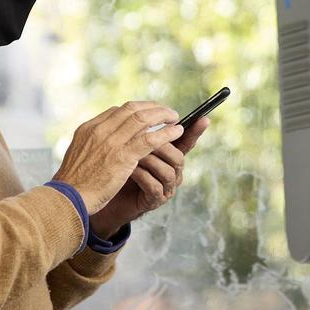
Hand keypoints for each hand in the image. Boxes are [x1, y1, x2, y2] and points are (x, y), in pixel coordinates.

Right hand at [52, 101, 182, 213]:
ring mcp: (112, 142)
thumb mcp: (79, 154)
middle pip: (132, 109)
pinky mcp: (123, 156)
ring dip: (163, 116)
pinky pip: (150, 138)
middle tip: (166, 112)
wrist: (68, 198)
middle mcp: (100, 130)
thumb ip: (93, 144)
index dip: (137, 110)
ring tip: (175, 118)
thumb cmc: (74, 183)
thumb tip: (105, 140)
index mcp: (89, 128)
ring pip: (143, 120)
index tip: (148, 113)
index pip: (118, 110)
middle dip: (153, 108)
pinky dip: (166, 133)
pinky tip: (177, 132)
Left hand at [91, 117, 209, 237]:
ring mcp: (165, 187)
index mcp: (168, 155)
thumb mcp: (128, 145)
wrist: (105, 196)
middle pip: (178, 156)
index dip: (195, 131)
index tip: (204, 118)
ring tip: (132, 155)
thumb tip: (142, 108)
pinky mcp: (154, 200)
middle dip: (161, 146)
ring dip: (150, 160)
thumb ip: (139, 131)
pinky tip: (129, 171)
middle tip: (142, 138)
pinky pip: (155, 186)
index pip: (185, 141)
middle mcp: (171, 170)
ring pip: (168, 171)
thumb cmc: (117, 168)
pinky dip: (141, 176)